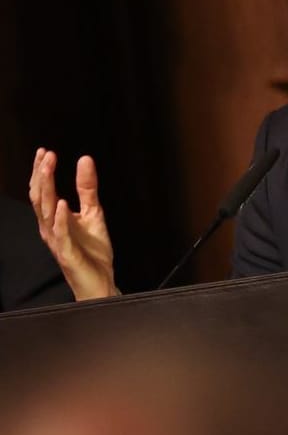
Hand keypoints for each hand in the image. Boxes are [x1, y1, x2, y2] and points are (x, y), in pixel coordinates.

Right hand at [28, 149, 118, 299]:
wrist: (100, 282)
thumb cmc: (92, 252)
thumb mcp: (94, 214)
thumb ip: (88, 190)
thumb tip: (85, 160)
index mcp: (54, 218)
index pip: (43, 191)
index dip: (41, 171)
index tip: (45, 152)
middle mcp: (50, 228)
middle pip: (39, 198)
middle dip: (41, 175)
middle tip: (45, 155)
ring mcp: (57, 240)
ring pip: (45, 212)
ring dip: (46, 189)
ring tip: (48, 169)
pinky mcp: (67, 253)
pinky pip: (60, 234)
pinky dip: (59, 218)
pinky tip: (61, 203)